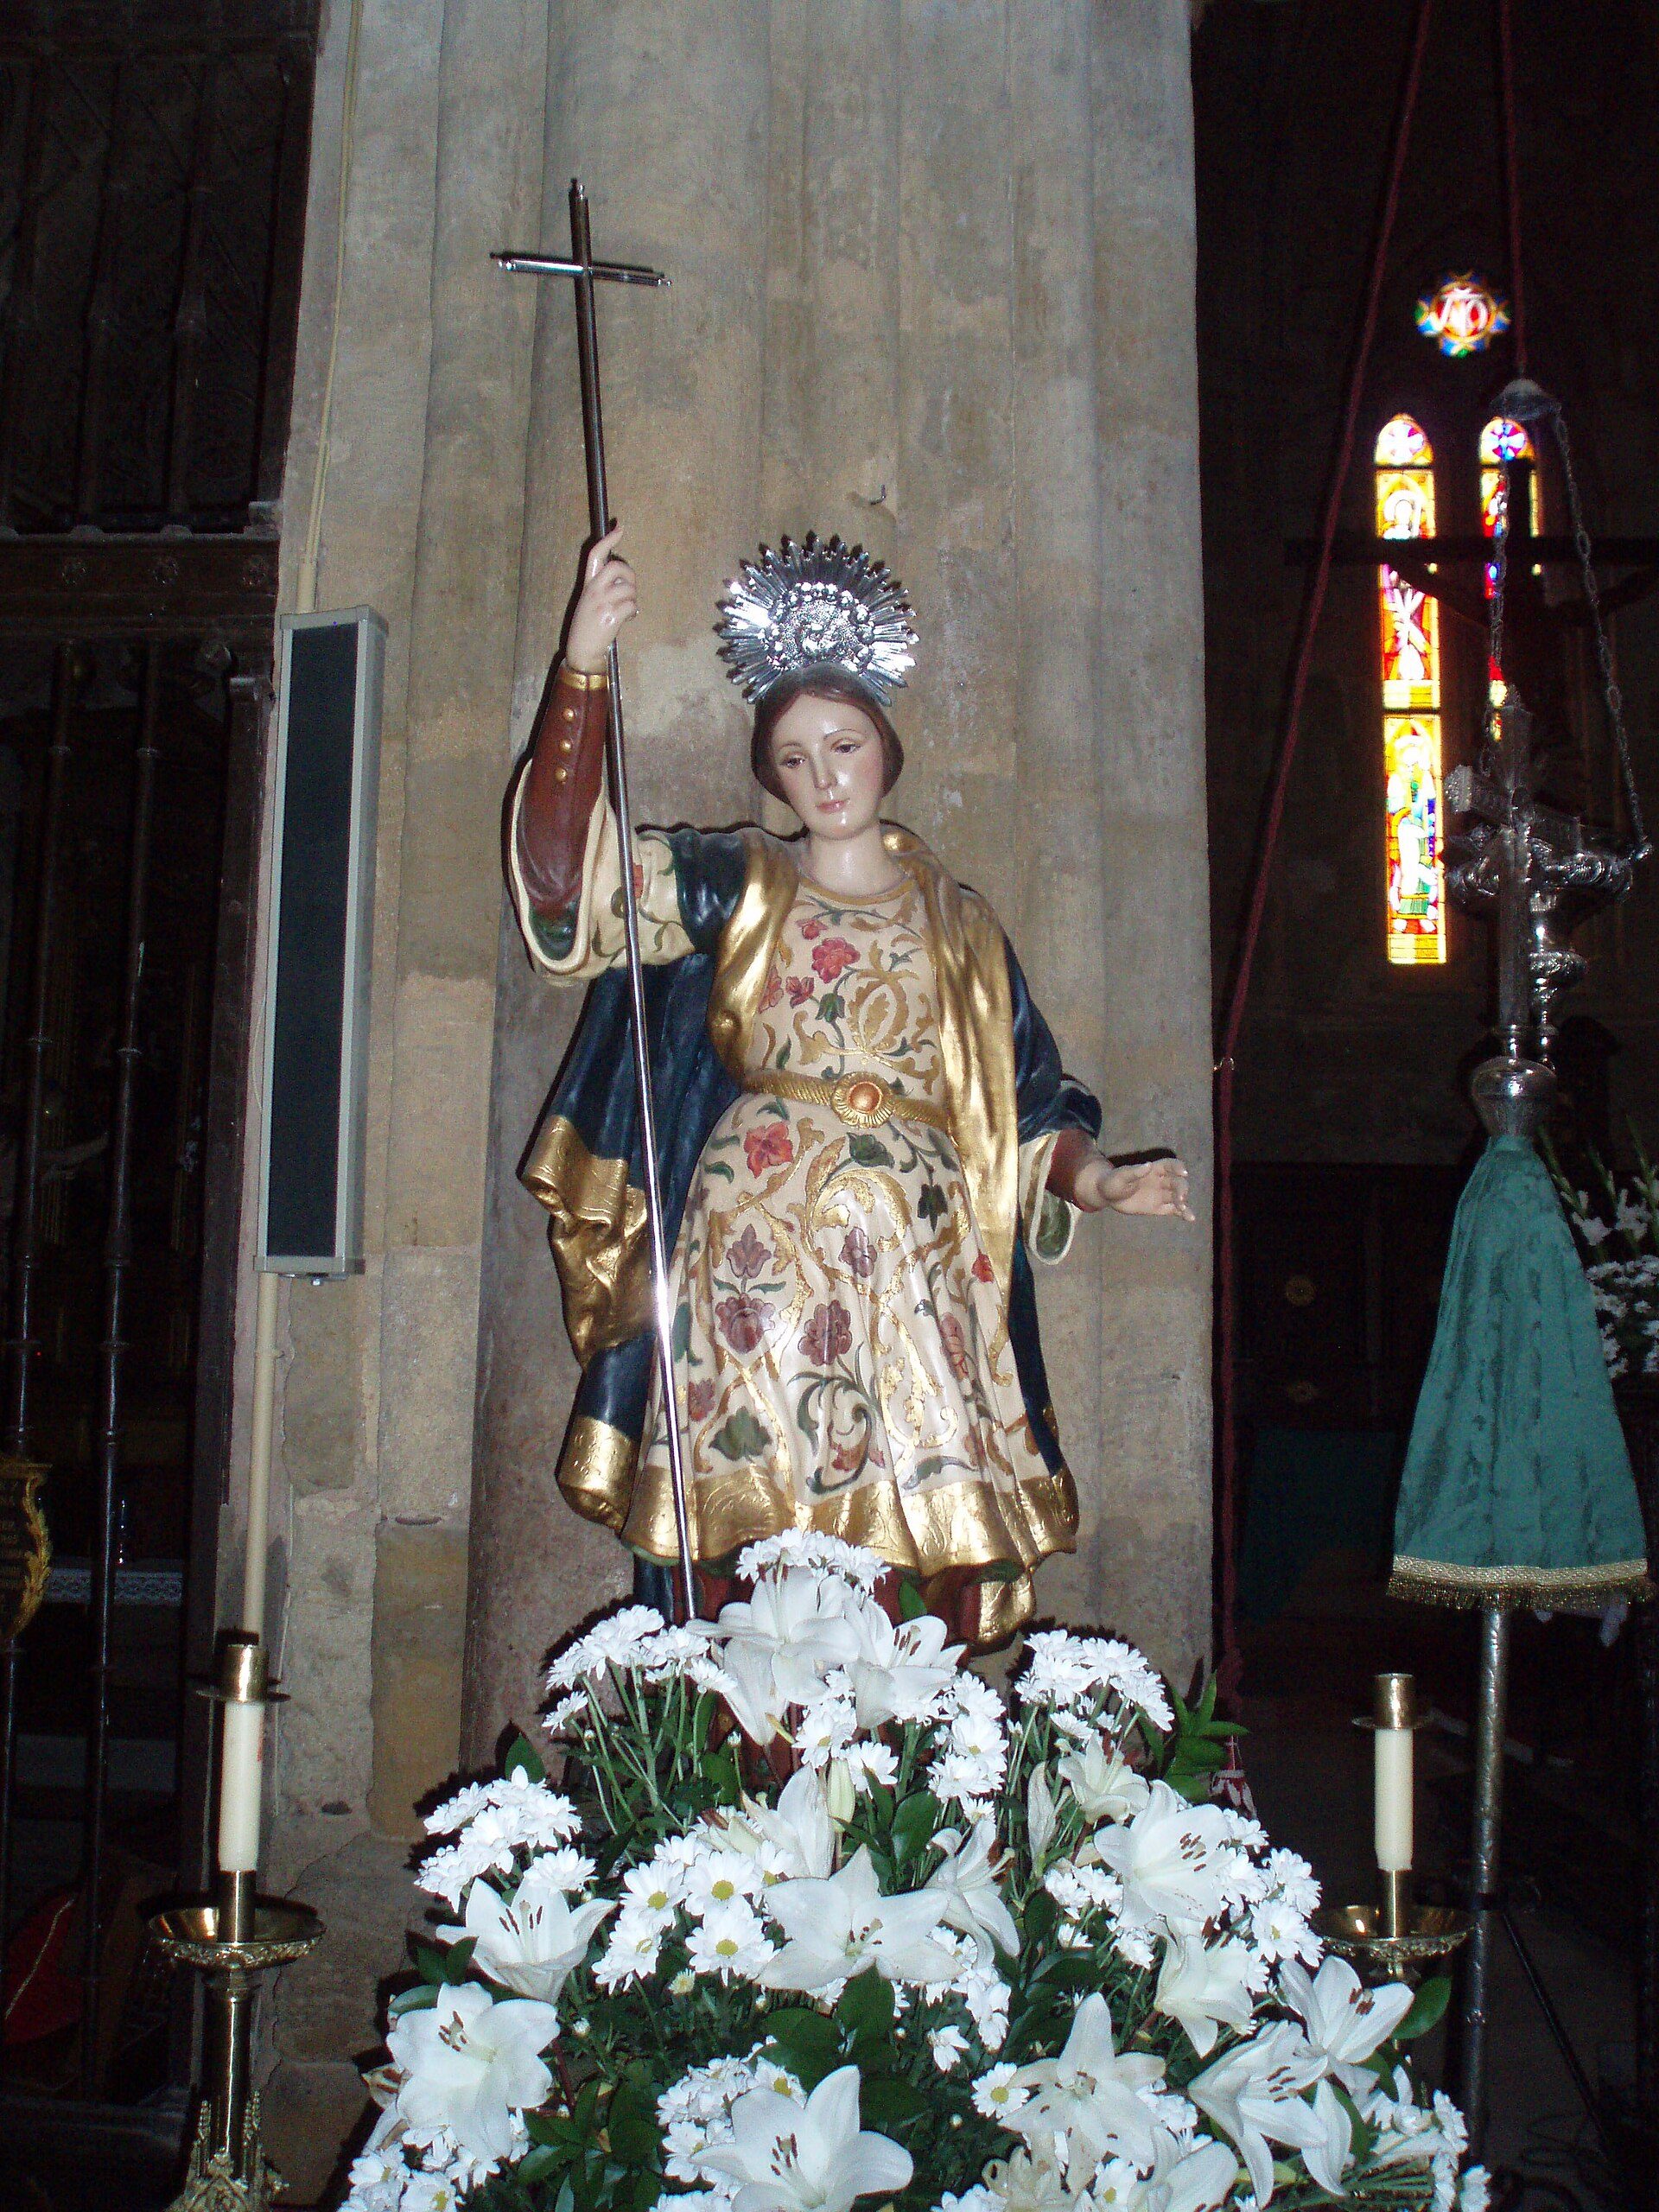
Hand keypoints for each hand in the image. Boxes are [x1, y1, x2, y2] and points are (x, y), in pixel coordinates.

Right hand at [565, 524, 636, 672]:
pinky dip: (634, 612)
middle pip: (617, 567)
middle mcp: (593, 591)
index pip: (596, 555)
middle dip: (630, 574)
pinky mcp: (611, 616)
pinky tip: (628, 618)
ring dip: (633, 599)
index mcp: (588, 585)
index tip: (620, 526)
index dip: (609, 539)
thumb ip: (602, 587)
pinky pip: (632, 606)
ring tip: (626, 609)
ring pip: (629, 589)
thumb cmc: (587, 626)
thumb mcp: (589, 601)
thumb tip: (624, 577)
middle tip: (630, 587)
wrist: (582, 650)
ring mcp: (602, 603)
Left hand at [1074, 1154, 1193, 1220]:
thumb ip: (1133, 1172)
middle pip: (1177, 1182)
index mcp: (1153, 1169)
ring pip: (1177, 1196)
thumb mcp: (1120, 1176)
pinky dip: (1183, 1213)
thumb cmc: (1113, 1181)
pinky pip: (1174, 1209)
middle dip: (1181, 1188)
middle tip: (1180, 1198)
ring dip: (1183, 1201)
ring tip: (1183, 1208)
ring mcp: (1161, 1194)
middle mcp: (1161, 1181)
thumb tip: (1148, 1165)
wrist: (1107, 1196)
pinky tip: (1190, 1218)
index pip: (1170, 1165)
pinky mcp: (1159, 1207)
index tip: (1184, 1172)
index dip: (1178, 1167)